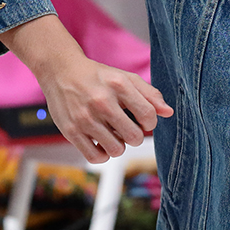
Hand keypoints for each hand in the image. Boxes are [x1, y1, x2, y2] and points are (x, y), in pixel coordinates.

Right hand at [33, 52, 173, 163]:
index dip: (150, 122)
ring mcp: (85, 118)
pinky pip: (95, 157)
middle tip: (128, 129)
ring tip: (113, 134)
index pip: (148, 115)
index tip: (143, 120)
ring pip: (116, 150)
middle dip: (135, 136)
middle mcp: (102, 102)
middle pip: (134, 137)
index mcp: (119, 85)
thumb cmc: (98, 77)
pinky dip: (102, 154)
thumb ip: (149, 94)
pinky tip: (100, 142)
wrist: (61, 71)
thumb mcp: (125, 78)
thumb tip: (168, 113)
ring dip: (119, 146)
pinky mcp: (70, 131)